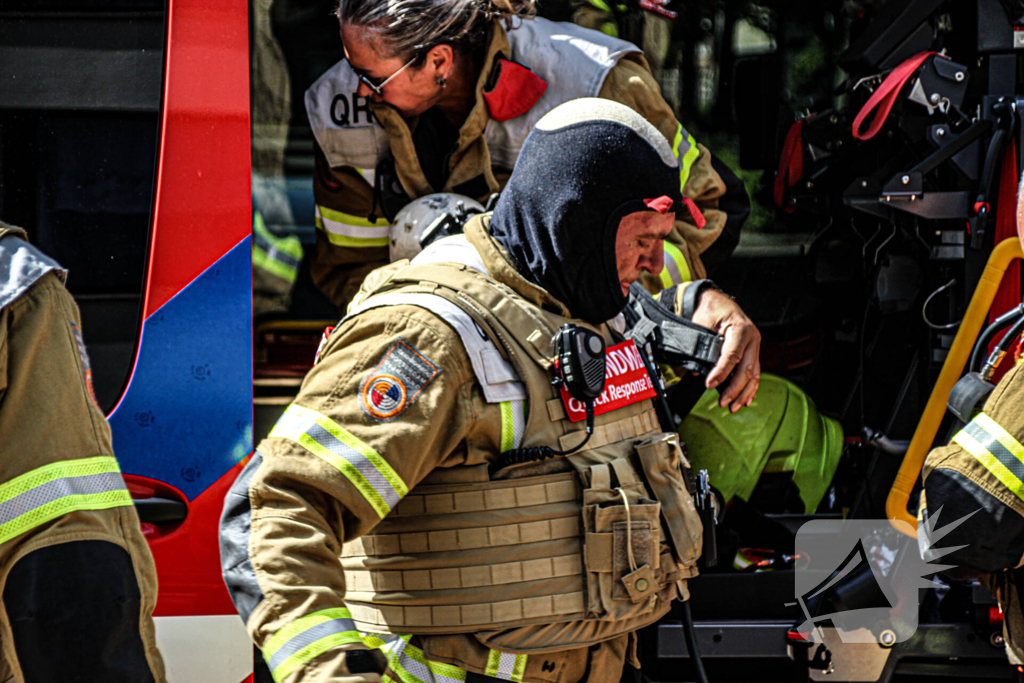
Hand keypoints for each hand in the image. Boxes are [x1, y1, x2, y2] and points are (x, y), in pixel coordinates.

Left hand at [691, 289, 760, 411]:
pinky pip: (755, 373)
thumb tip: (696, 371)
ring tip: (733, 407)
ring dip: (743, 393)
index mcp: (741, 329)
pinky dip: (751, 388)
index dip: (721, 373)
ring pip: (753, 374)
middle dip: (734, 389)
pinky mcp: (753, 353)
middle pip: (746, 369)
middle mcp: (752, 338)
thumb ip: (700, 347)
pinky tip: (746, 400)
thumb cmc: (710, 311)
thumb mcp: (702, 324)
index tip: (709, 384)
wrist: (718, 303)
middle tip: (722, 402)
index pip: (732, 356)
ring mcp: (755, 346)